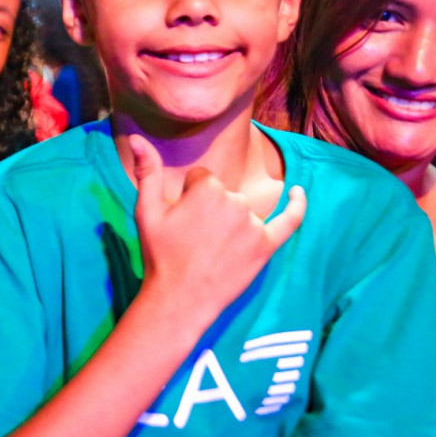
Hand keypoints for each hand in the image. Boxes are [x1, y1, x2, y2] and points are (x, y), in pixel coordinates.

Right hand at [130, 134, 305, 319]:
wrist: (179, 299)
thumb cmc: (160, 254)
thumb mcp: (146, 211)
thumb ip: (146, 171)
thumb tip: (136, 137)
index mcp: (207, 187)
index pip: (201, 180)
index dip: (188, 199)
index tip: (180, 223)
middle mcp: (235, 200)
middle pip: (223, 194)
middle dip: (209, 211)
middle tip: (193, 240)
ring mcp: (254, 224)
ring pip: (243, 210)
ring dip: (230, 222)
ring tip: (212, 249)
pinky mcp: (266, 246)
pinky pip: (289, 220)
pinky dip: (297, 205)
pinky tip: (299, 192)